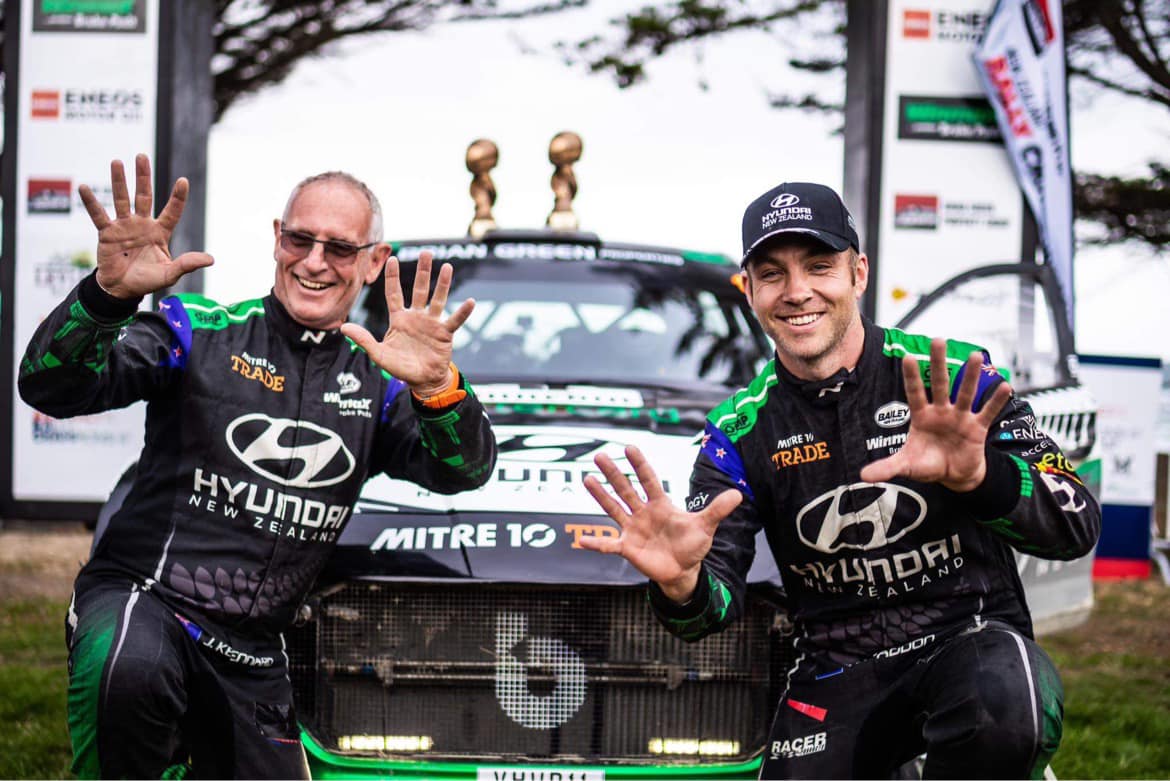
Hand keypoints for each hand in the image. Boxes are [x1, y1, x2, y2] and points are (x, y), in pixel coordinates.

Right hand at [82, 154, 212, 298]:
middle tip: (141, 156)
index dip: (178, 197)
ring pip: (122, 199)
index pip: (172, 211)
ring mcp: (124, 226)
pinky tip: (84, 188)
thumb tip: (211, 259)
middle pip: (144, 196)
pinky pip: (98, 215)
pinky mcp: (107, 233)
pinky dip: (91, 202)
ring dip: (119, 181)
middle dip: (143, 176)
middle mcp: (142, 224)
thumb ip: (187, 264)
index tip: (184, 181)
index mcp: (160, 232)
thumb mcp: (170, 273)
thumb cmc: (147, 280)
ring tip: (117, 162)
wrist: (122, 290)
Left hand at [340, 251, 474, 393]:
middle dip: (422, 271)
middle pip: (419, 289)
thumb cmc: (401, 367)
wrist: (423, 380)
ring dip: (443, 284)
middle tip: (426, 252)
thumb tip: (343, 327)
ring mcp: (432, 323)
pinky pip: (454, 320)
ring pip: (438, 299)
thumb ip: (363, 340)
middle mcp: (416, 317)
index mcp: (399, 319)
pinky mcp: (445, 333)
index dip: (392, 277)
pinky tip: (470, 302)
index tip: (391, 258)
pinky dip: (462, 312)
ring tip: (447, 267)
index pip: (394, 293)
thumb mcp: (379, 354)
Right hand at [580, 445, 741, 601]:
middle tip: (599, 456)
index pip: (648, 480)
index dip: (640, 465)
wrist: (683, 570)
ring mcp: (633, 529)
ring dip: (600, 495)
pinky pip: (609, 545)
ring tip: (587, 479)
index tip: (629, 447)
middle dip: (613, 473)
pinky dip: (596, 543)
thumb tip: (738, 494)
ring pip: (614, 508)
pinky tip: (581, 541)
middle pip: (626, 489)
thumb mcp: (705, 526)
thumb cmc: (692, 545)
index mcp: (661, 504)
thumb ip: (717, 509)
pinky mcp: (628, 547)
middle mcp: (643, 513)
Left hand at [860, 338, 1012, 491]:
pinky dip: (995, 401)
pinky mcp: (977, 428)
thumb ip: (887, 467)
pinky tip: (1005, 386)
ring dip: (971, 376)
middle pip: (940, 384)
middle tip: (938, 340)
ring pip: (966, 393)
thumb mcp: (907, 466)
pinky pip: (987, 412)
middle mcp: (941, 412)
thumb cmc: (928, 465)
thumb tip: (862, 475)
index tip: (908, 357)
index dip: (912, 378)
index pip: (915, 393)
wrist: (954, 475)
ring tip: (976, 356)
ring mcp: (960, 418)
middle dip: (939, 364)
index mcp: (922, 417)